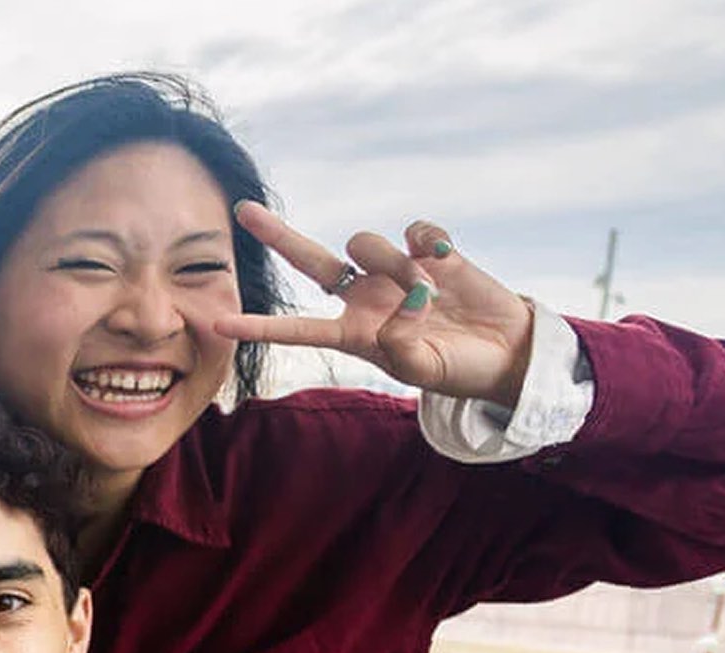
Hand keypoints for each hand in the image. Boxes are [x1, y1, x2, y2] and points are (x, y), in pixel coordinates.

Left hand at [216, 202, 535, 407]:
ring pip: (367, 243)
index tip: (218, 323)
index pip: (297, 330)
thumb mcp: (426, 371)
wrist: (506, 349)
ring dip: (396, 265)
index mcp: (354, 333)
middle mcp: (365, 297)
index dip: (260, 327)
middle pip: (310, 261)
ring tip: (429, 293)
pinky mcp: (428, 250)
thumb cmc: (460, 369)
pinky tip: (447, 260)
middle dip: (277, 235)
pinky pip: (414, 230)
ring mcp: (393, 271)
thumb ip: (402, 345)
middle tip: (242, 210)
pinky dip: (429, 242)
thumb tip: (400, 305)